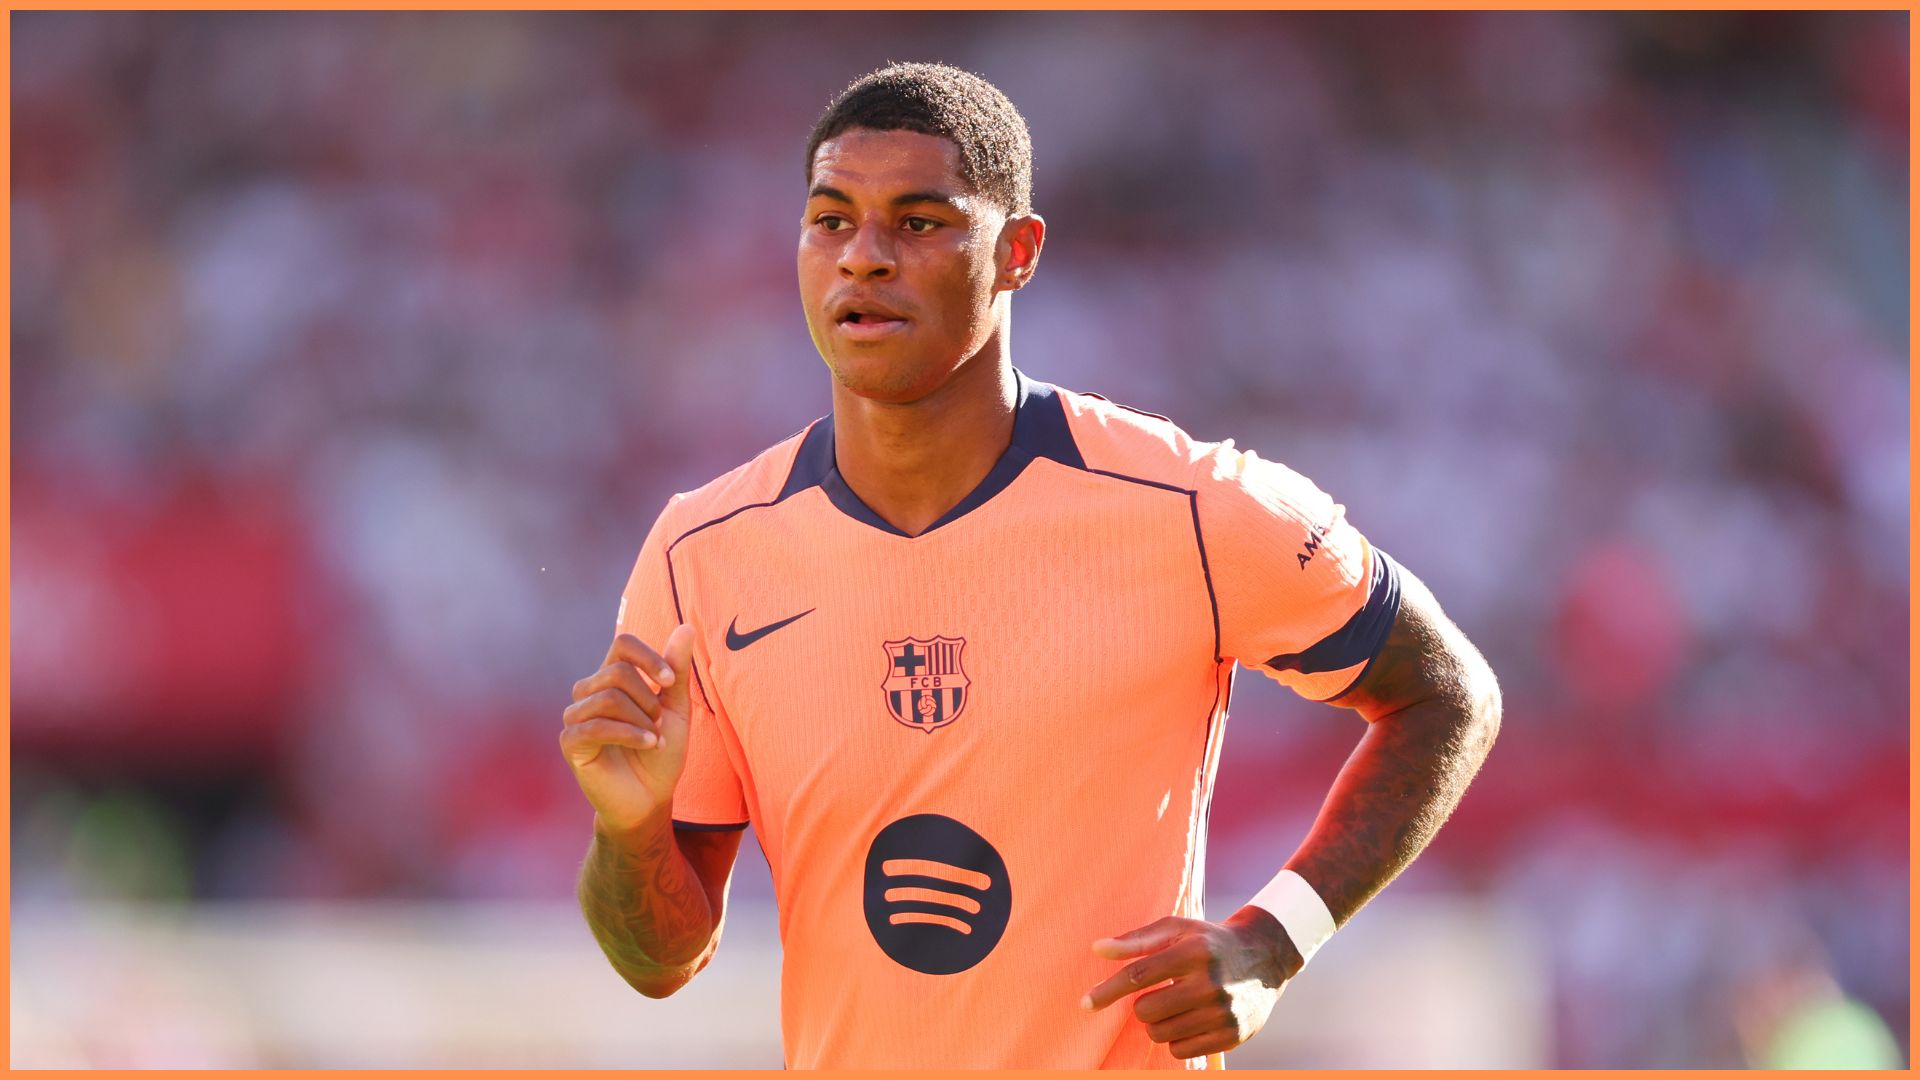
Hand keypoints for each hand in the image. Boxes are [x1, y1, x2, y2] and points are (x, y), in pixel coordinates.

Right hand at [560, 625, 695, 832]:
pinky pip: (596, 726)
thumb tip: (686, 627)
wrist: (650, 799)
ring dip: (641, 720)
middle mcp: (589, 692)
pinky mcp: (571, 743)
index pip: (622, 644)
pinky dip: (629, 734)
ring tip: (654, 739)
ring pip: (609, 698)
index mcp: (612, 678)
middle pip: (618, 672)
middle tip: (659, 723)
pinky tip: (648, 745)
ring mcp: (576, 717)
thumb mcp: (675, 708)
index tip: (669, 680)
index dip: (648, 657)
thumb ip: (676, 670)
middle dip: (648, 698)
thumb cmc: (661, 753)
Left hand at [1081, 909, 1302, 1060]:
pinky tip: (1190, 1019)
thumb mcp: (1176, 929)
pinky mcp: (1233, 1035)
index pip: (1139, 975)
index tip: (1085, 1003)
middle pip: (1146, 1011)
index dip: (1108, 990)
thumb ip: (1136, 940)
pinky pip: (1181, 1050)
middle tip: (1159, 993)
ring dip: (1158, 1022)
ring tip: (1176, 1004)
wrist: (1265, 957)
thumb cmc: (1208, 941)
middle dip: (1142, 1005)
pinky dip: (1176, 1039)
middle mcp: (1211, 982)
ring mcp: (1224, 1012)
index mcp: (1195, 950)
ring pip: (1161, 1034)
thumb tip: (1097, 949)